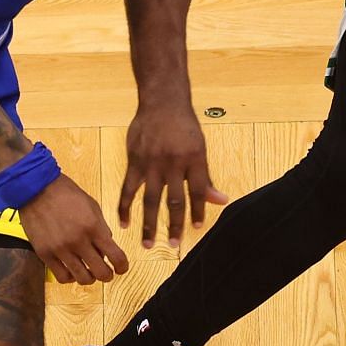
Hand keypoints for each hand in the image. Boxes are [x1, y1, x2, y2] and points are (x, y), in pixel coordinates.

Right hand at [18, 175, 129, 285]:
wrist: (36, 188)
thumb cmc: (65, 193)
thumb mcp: (92, 206)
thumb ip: (102, 227)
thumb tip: (107, 247)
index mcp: (93, 227)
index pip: (116, 257)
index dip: (122, 266)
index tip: (121, 268)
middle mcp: (78, 241)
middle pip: (101, 273)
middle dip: (108, 275)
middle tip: (107, 272)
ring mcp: (60, 249)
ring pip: (82, 279)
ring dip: (90, 278)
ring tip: (89, 272)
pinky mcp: (45, 253)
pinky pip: (62, 277)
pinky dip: (71, 277)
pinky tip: (72, 270)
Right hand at [119, 101, 226, 248]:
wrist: (162, 101)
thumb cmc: (184, 126)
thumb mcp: (200, 148)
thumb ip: (206, 177)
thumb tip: (221, 200)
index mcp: (194, 160)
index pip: (198, 192)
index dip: (198, 211)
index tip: (196, 228)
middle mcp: (174, 164)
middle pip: (175, 201)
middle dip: (175, 224)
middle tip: (174, 244)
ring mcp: (152, 164)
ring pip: (151, 200)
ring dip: (150, 224)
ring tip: (149, 244)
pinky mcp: (135, 162)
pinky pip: (128, 189)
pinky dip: (125, 207)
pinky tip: (124, 222)